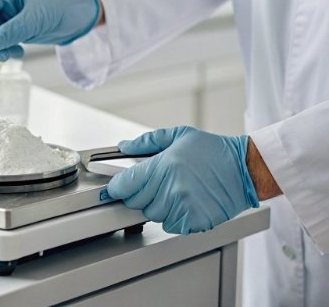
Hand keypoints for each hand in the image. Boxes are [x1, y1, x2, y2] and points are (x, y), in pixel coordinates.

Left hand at [107, 126, 259, 233]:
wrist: (246, 170)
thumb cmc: (214, 151)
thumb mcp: (179, 136)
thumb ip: (147, 142)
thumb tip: (124, 147)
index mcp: (164, 166)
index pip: (124, 185)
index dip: (118, 186)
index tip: (116, 187)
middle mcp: (171, 188)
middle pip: (135, 202)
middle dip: (141, 194)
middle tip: (157, 184)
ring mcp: (182, 207)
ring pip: (152, 215)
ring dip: (158, 206)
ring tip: (176, 191)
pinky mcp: (194, 221)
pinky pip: (170, 225)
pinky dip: (174, 218)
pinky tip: (186, 203)